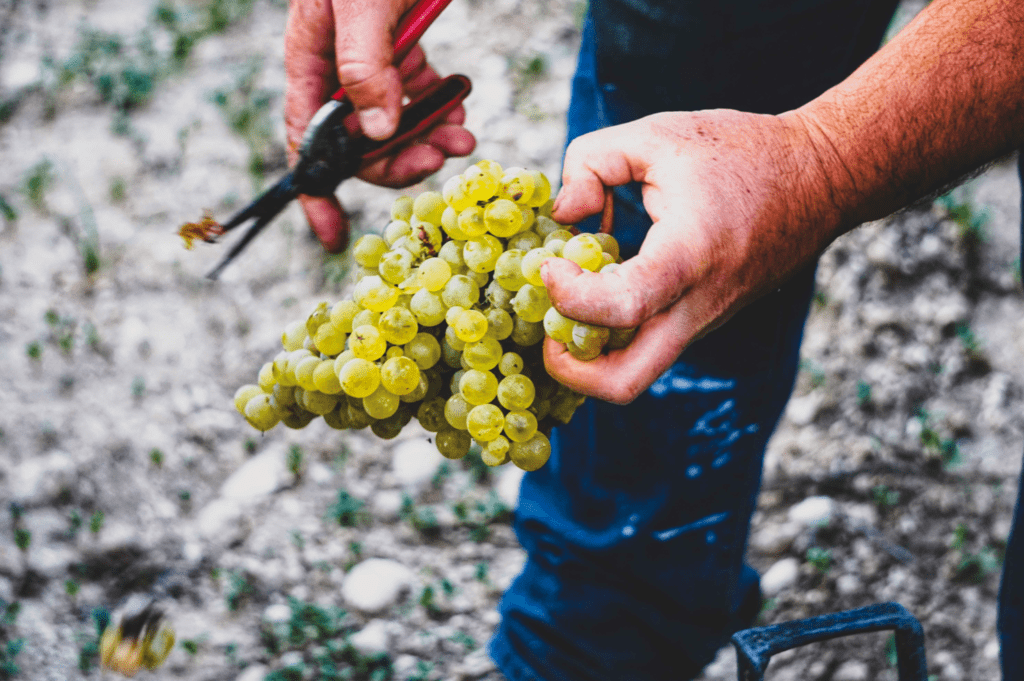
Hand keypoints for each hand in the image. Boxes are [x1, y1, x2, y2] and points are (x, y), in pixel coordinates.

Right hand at [284, 0, 475, 251]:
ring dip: (429, 141)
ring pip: (395, 126)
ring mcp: (374, 64)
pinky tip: (464, 114)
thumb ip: (364, 65)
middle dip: (399, 161)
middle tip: (440, 160)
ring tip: (465, 140)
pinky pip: (421, 99)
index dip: (316, 190)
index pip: (305, 141)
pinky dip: (442, 113)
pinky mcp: (406, 53)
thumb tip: (374, 132)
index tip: (330, 233)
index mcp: (311, 60)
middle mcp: (338, 69)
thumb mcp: (362, 4)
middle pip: (359, 143)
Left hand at [543, 110, 839, 403]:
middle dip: (570, 370)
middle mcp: (699, 305)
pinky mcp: (703, 321)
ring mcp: (704, 322)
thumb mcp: (658, 135)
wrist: (823, 179)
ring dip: (590, 348)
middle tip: (546, 330)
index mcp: (690, 257)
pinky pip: (650, 343)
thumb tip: (563, 215)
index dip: (570, 295)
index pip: (621, 307)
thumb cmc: (741, 153)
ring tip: (573, 293)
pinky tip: (607, 277)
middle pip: (624, 383)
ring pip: (636, 370)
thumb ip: (591, 162)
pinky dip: (615, 328)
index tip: (551, 263)